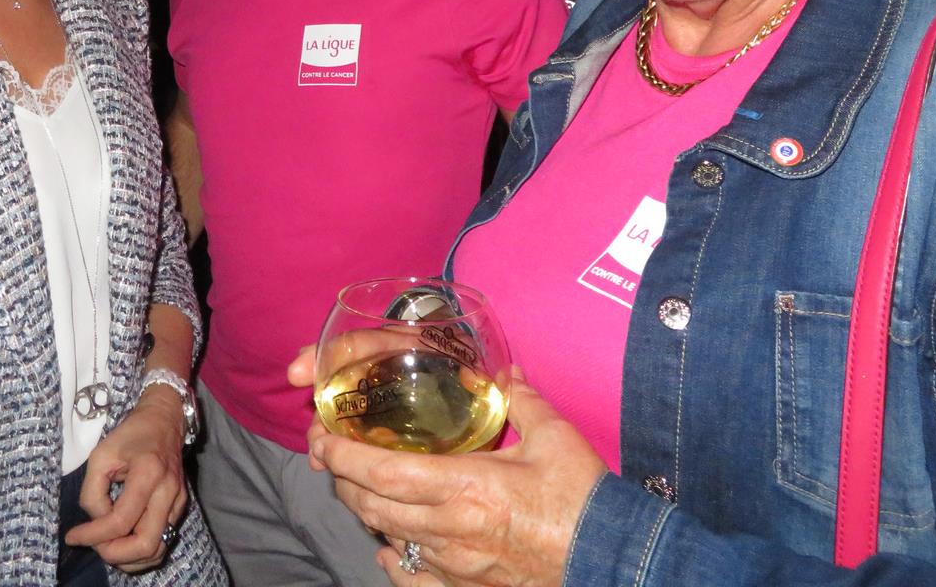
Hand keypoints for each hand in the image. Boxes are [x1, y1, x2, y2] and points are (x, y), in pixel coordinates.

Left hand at [62, 389, 189, 572]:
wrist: (164, 421)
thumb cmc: (130, 435)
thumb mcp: (100, 456)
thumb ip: (93, 492)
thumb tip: (96, 522)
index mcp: (148, 473)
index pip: (121, 520)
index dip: (94, 535)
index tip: (73, 537)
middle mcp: (168, 491)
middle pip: (145, 544)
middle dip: (114, 554)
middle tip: (94, 545)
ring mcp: (178, 501)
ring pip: (157, 550)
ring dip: (129, 558)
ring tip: (107, 546)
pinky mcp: (181, 507)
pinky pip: (162, 541)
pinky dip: (140, 551)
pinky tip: (123, 542)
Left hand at [306, 368, 606, 586]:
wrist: (610, 556)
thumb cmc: (581, 497)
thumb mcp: (553, 435)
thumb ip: (520, 398)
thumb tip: (503, 369)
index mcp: (467, 485)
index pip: (387, 474)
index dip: (348, 457)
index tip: (325, 438)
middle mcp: (452, 527)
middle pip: (375, 507)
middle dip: (344, 479)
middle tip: (331, 453)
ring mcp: (457, 563)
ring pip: (389, 539)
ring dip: (365, 511)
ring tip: (354, 485)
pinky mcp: (467, 586)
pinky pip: (414, 579)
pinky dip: (394, 561)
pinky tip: (388, 547)